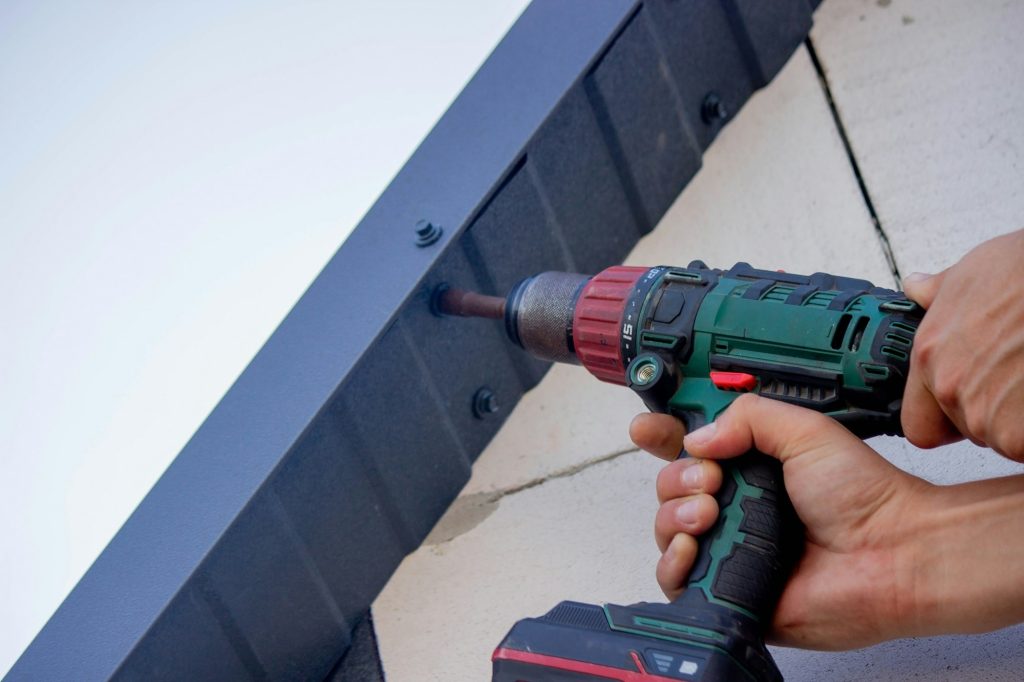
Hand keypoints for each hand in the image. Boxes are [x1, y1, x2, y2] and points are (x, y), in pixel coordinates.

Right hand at [631, 395, 1023, 649]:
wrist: (891, 554)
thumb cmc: (864, 495)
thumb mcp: (806, 431)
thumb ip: (748, 417)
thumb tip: (695, 439)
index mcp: (750, 467)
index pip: (688, 447)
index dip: (661, 436)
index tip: (648, 428)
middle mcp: (735, 506)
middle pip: (669, 487)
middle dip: (677, 478)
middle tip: (711, 480)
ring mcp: (729, 549)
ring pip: (666, 529)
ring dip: (674, 515)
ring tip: (710, 515)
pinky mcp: (728, 590)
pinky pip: (676, 579)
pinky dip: (671, 562)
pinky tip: (690, 548)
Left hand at [902, 228, 1023, 460]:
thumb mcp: (974, 272)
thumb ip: (939, 293)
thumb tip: (919, 287)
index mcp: (931, 354)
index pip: (919, 424)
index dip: (944, 422)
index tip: (962, 412)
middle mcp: (950, 387)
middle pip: (969, 430)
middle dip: (994, 413)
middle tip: (1019, 379)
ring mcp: (986, 413)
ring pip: (1002, 439)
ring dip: (1019, 421)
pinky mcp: (1020, 435)